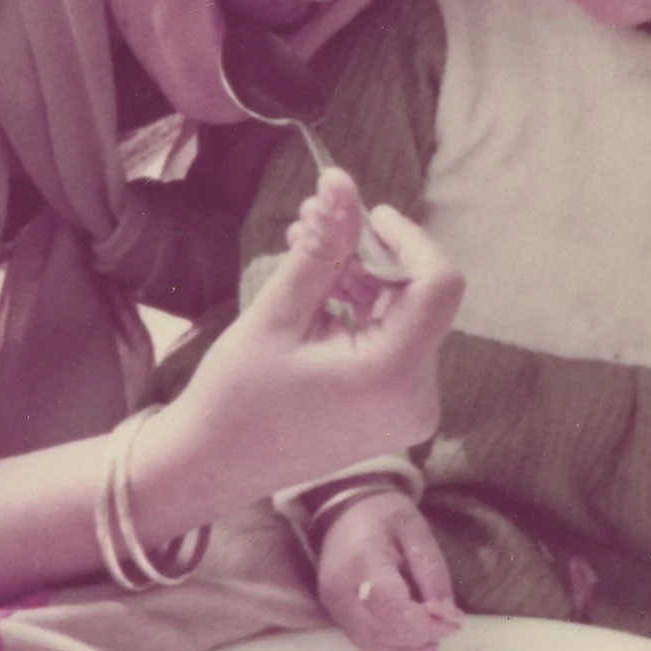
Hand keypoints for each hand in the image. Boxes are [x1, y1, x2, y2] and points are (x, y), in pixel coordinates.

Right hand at [167, 170, 460, 510]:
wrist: (212, 468)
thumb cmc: (236, 399)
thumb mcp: (278, 313)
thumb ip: (321, 246)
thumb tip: (342, 182)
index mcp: (394, 376)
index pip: (437, 283)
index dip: (406, 238)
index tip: (363, 212)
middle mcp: (417, 397)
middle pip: (420, 298)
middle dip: (371, 253)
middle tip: (314, 221)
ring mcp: (409, 409)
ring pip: (405, 316)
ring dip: (361, 277)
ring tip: (303, 248)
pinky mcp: (394, 411)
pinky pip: (393, 342)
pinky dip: (362, 310)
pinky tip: (318, 289)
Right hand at [316, 488, 462, 650]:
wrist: (344, 511)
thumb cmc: (384, 516)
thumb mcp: (417, 531)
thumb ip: (432, 572)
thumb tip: (448, 616)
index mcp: (363, 561)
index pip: (392, 607)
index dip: (424, 624)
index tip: (453, 623)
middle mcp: (340, 588)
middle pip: (382, 630)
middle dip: (420, 637)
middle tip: (448, 628)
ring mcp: (333, 604)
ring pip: (372, 643)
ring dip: (407, 649)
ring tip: (435, 640)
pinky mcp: (333, 614)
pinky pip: (363, 642)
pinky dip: (391, 650)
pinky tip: (414, 644)